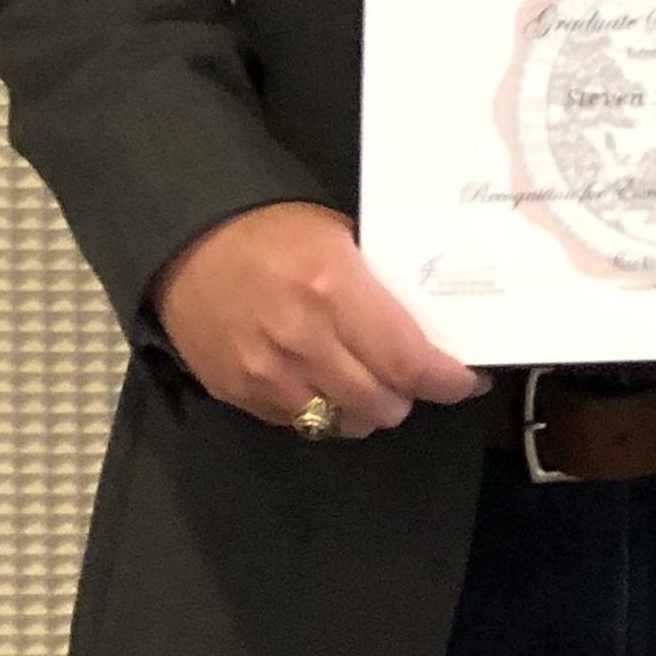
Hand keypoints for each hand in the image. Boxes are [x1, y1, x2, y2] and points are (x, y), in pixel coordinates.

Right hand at [149, 201, 485, 435]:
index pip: (409, 363)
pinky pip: (299, 424)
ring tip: (370, 383)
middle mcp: (304, 341)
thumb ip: (382, 286)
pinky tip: (324, 383)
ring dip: (366, 410)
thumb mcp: (342, 238)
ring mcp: (268, 374)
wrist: (187, 244)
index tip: (468, 380)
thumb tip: (432, 322)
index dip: (448, 382)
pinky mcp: (239, 393)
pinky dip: (322, 412)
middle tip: (414, 377)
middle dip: (408, 396)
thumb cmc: (273, 231)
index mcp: (336, 293)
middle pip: (381, 404)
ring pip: (343, 424)